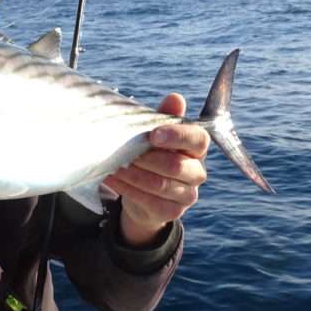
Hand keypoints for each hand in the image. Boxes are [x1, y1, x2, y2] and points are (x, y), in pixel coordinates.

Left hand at [104, 93, 208, 246]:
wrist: (143, 193)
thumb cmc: (151, 155)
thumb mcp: (155, 135)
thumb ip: (164, 117)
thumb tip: (175, 97)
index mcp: (196, 148)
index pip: (198, 139)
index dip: (177, 136)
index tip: (153, 135)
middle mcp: (197, 172)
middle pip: (177, 166)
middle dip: (147, 159)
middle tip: (125, 152)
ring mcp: (187, 195)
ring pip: (160, 184)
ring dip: (134, 174)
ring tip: (114, 165)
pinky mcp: (172, 212)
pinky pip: (149, 200)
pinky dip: (127, 188)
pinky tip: (112, 178)